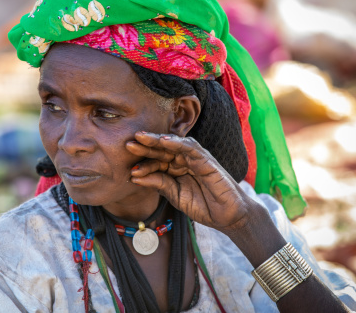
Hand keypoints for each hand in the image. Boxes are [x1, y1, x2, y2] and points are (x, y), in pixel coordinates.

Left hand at [126, 131, 256, 232]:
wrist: (228, 216)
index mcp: (174, 169)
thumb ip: (158, 184)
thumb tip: (134, 176)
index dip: (142, 164)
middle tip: (127, 144)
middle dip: (144, 147)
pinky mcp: (206, 159)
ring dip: (156, 141)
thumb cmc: (203, 205)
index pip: (155, 162)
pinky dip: (177, 143)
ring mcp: (194, 158)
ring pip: (173, 145)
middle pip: (161, 151)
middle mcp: (182, 161)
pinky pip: (190, 148)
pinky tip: (164, 142)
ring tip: (140, 138)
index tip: (128, 169)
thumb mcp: (175, 196)